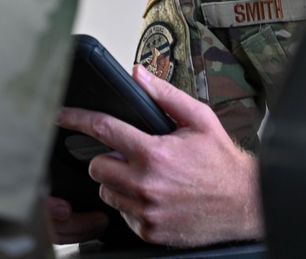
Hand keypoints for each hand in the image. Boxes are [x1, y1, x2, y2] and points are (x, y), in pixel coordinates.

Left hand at [56, 65, 263, 246]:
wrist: (246, 204)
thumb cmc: (222, 162)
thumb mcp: (199, 119)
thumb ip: (165, 95)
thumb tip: (138, 73)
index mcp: (154, 153)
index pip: (103, 130)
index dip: (76, 119)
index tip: (59, 115)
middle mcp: (146, 184)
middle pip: (97, 167)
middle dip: (107, 159)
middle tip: (129, 157)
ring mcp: (146, 211)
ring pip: (106, 192)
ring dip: (117, 183)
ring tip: (145, 178)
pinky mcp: (149, 231)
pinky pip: (121, 214)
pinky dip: (131, 205)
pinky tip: (154, 198)